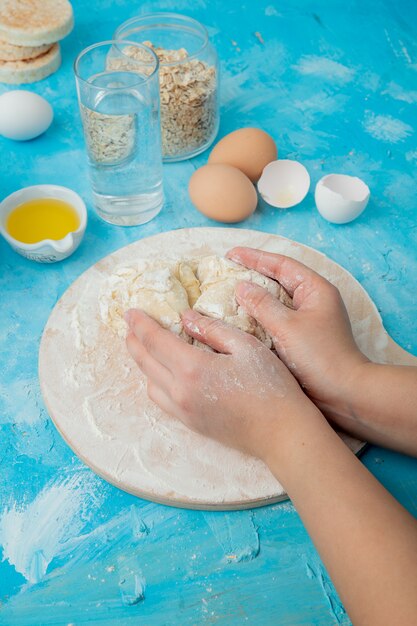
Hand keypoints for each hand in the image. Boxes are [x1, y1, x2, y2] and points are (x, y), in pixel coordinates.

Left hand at [125, 308, 319, 463]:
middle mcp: (181, 391)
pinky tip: (161, 374)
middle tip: (129, 325)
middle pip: (145, 362)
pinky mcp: (191, 424)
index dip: (140, 324)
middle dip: (134, 341)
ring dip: (142, 363)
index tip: (130, 312)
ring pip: (149, 383)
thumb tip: (186, 318)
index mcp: (193, 368)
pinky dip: (153, 382)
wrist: (281, 433)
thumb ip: (213, 329)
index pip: (155, 341)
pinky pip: (161, 400)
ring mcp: (184, 411)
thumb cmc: (271, 386)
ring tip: (143, 347)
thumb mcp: (247, 346)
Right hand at [227, 247, 368, 419]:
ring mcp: (309, 320)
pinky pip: (277, 319)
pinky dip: (259, 316)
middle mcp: (314, 301)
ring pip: (277, 300)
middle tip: (227, 270)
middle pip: (280, 279)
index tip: (231, 255)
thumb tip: (241, 286)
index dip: (255, 258)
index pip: (282, 264)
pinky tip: (241, 319)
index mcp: (316, 290)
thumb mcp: (286, 327)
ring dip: (255, 296)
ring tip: (230, 291)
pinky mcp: (303, 338)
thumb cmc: (320, 357)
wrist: (345, 393)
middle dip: (253, 273)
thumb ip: (262, 305)